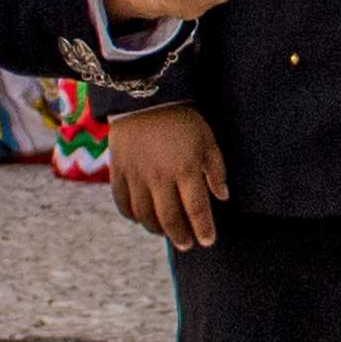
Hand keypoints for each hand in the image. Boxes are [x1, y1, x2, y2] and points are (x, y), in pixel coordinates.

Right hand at [104, 102, 227, 248]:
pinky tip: (140, 219)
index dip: (203, 229)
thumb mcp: (207, 140)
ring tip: (166, 233)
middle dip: (180, 236)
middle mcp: (160, 177)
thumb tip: (222, 197)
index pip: (196, 209)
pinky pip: (122, 202)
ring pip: (144, 215)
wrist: (145, 97)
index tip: (208, 241)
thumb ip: (216, 170)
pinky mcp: (118, 171)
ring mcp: (136, 175)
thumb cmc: (182, 120)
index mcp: (186, 169)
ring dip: (156, 229)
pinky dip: (131, 215)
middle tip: (187, 245)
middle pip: (169, 218)